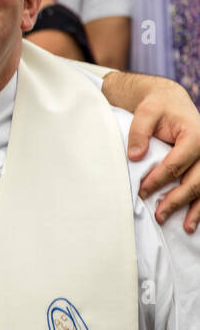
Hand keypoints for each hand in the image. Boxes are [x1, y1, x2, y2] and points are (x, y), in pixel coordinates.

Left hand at [126, 79, 199, 231]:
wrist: (171, 102)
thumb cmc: (158, 106)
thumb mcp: (146, 111)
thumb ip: (139, 132)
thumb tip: (135, 157)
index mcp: (195, 135)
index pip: (176, 164)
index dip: (159, 180)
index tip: (143, 192)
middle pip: (195, 180)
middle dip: (177, 200)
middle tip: (159, 215)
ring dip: (195, 209)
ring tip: (184, 228)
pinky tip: (193, 221)